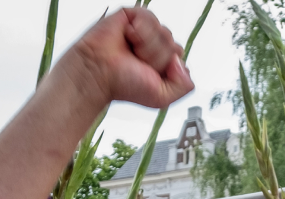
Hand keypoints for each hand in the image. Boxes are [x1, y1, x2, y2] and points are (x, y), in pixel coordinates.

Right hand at [65, 8, 192, 110]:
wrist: (99, 73)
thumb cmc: (123, 85)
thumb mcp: (162, 97)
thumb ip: (185, 87)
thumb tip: (185, 65)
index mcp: (161, 62)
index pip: (180, 57)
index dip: (168, 67)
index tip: (148, 74)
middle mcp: (154, 46)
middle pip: (174, 45)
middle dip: (158, 58)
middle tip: (137, 63)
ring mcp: (144, 31)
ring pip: (164, 32)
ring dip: (147, 47)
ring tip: (131, 52)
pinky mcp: (132, 16)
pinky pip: (150, 18)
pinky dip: (140, 31)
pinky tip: (128, 38)